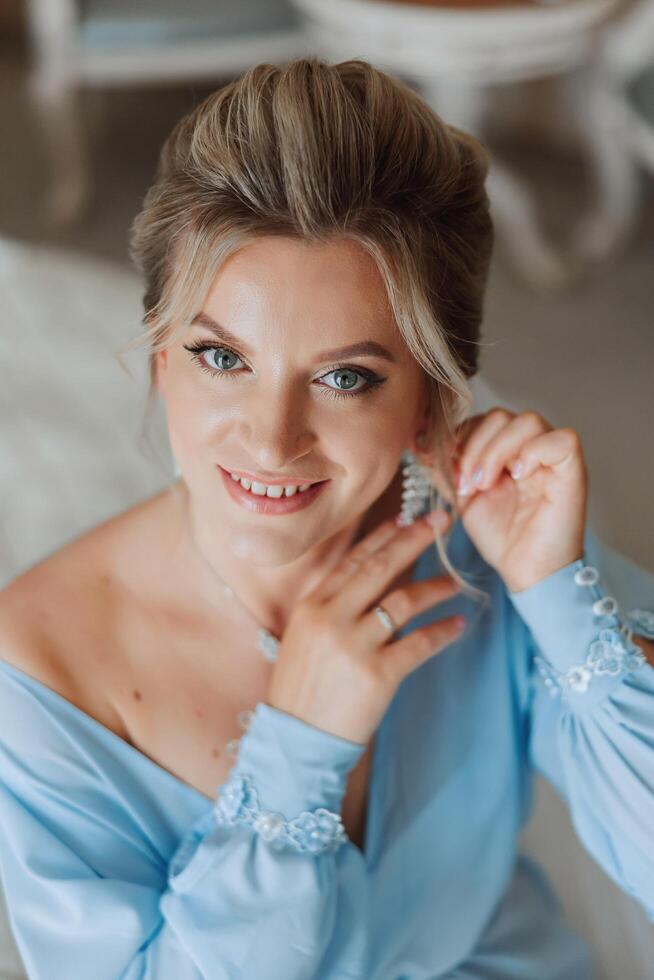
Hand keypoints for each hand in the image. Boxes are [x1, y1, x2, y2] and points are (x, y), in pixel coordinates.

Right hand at [266, 513, 464, 743]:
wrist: (295, 741)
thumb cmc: (300, 691)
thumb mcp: (304, 638)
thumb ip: (331, 609)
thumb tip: (369, 582)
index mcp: (312, 605)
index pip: (354, 560)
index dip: (383, 536)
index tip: (406, 517)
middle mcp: (332, 617)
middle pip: (381, 568)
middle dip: (414, 539)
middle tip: (441, 521)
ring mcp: (355, 645)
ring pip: (405, 601)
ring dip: (435, 587)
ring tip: (455, 583)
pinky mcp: (378, 674)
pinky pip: (419, 644)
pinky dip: (443, 632)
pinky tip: (458, 625)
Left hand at [441, 407, 588, 592]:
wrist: (527, 572)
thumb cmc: (501, 537)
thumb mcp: (463, 497)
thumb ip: (446, 469)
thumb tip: (419, 444)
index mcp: (506, 450)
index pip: (481, 420)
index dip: (459, 438)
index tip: (445, 469)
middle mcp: (531, 447)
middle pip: (501, 416)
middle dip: (474, 447)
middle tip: (467, 483)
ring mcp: (553, 457)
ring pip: (527, 422)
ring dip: (496, 451)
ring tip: (485, 484)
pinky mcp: (573, 470)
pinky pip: (562, 439)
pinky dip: (535, 452)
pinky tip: (519, 476)